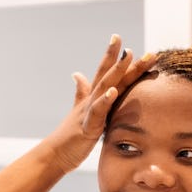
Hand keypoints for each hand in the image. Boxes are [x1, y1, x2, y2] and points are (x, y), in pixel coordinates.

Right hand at [45, 34, 155, 172]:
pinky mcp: (87, 127)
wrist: (55, 154)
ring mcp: (88, 112)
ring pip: (104, 87)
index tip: (118, 37)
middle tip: (137, 44)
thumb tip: (77, 74)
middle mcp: (90, 101)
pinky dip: (105, 101)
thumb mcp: (78, 111)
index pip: (103, 72)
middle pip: (108, 75)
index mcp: (91, 98)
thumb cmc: (69, 136)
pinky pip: (97, 112)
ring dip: (117, 71)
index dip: (111, 55)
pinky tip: (113, 91)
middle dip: (122, 59)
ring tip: (128, 56)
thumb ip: (80, 92)